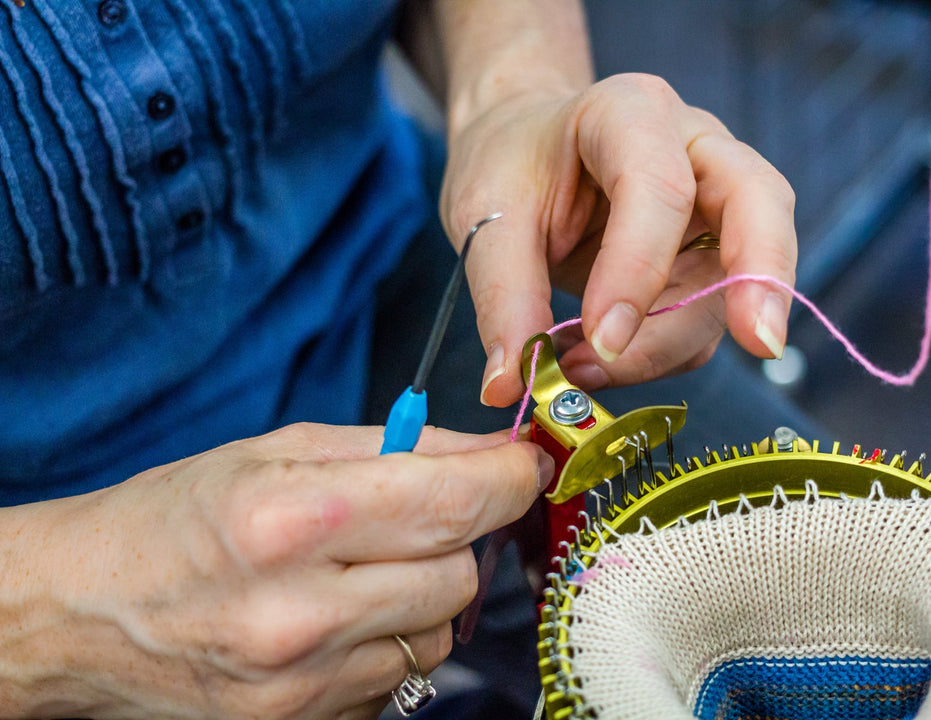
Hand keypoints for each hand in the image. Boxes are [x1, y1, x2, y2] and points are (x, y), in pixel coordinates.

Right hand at [0, 424, 551, 718]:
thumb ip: (397, 447)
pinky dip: (388, 641)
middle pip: (459, 573)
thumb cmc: (175, 517)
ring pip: (438, 631)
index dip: (508, 478)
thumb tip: (490, 450)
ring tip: (360, 570)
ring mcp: (301, 685)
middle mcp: (299, 613)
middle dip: (458, 534)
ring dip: (422, 593)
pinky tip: (336, 618)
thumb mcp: (279, 452)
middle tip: (414, 514)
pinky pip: (398, 678)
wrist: (81, 612)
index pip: (452, 503)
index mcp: (291, 521)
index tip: (522, 463)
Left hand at [441, 73, 796, 406]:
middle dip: (760, 280)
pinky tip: (600, 361)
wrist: (522, 151)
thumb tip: (510, 384)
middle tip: (759, 346)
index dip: (638, 269)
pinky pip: (707, 318)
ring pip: (735, 279)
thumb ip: (503, 294)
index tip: (600, 341)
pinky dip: (661, 354)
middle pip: (760, 204)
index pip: (660, 188)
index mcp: (630, 112)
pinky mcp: (712, 255)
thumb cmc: (511, 164)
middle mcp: (694, 147)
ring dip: (671, 344)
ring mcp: (714, 201)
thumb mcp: (485, 214)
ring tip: (586, 371)